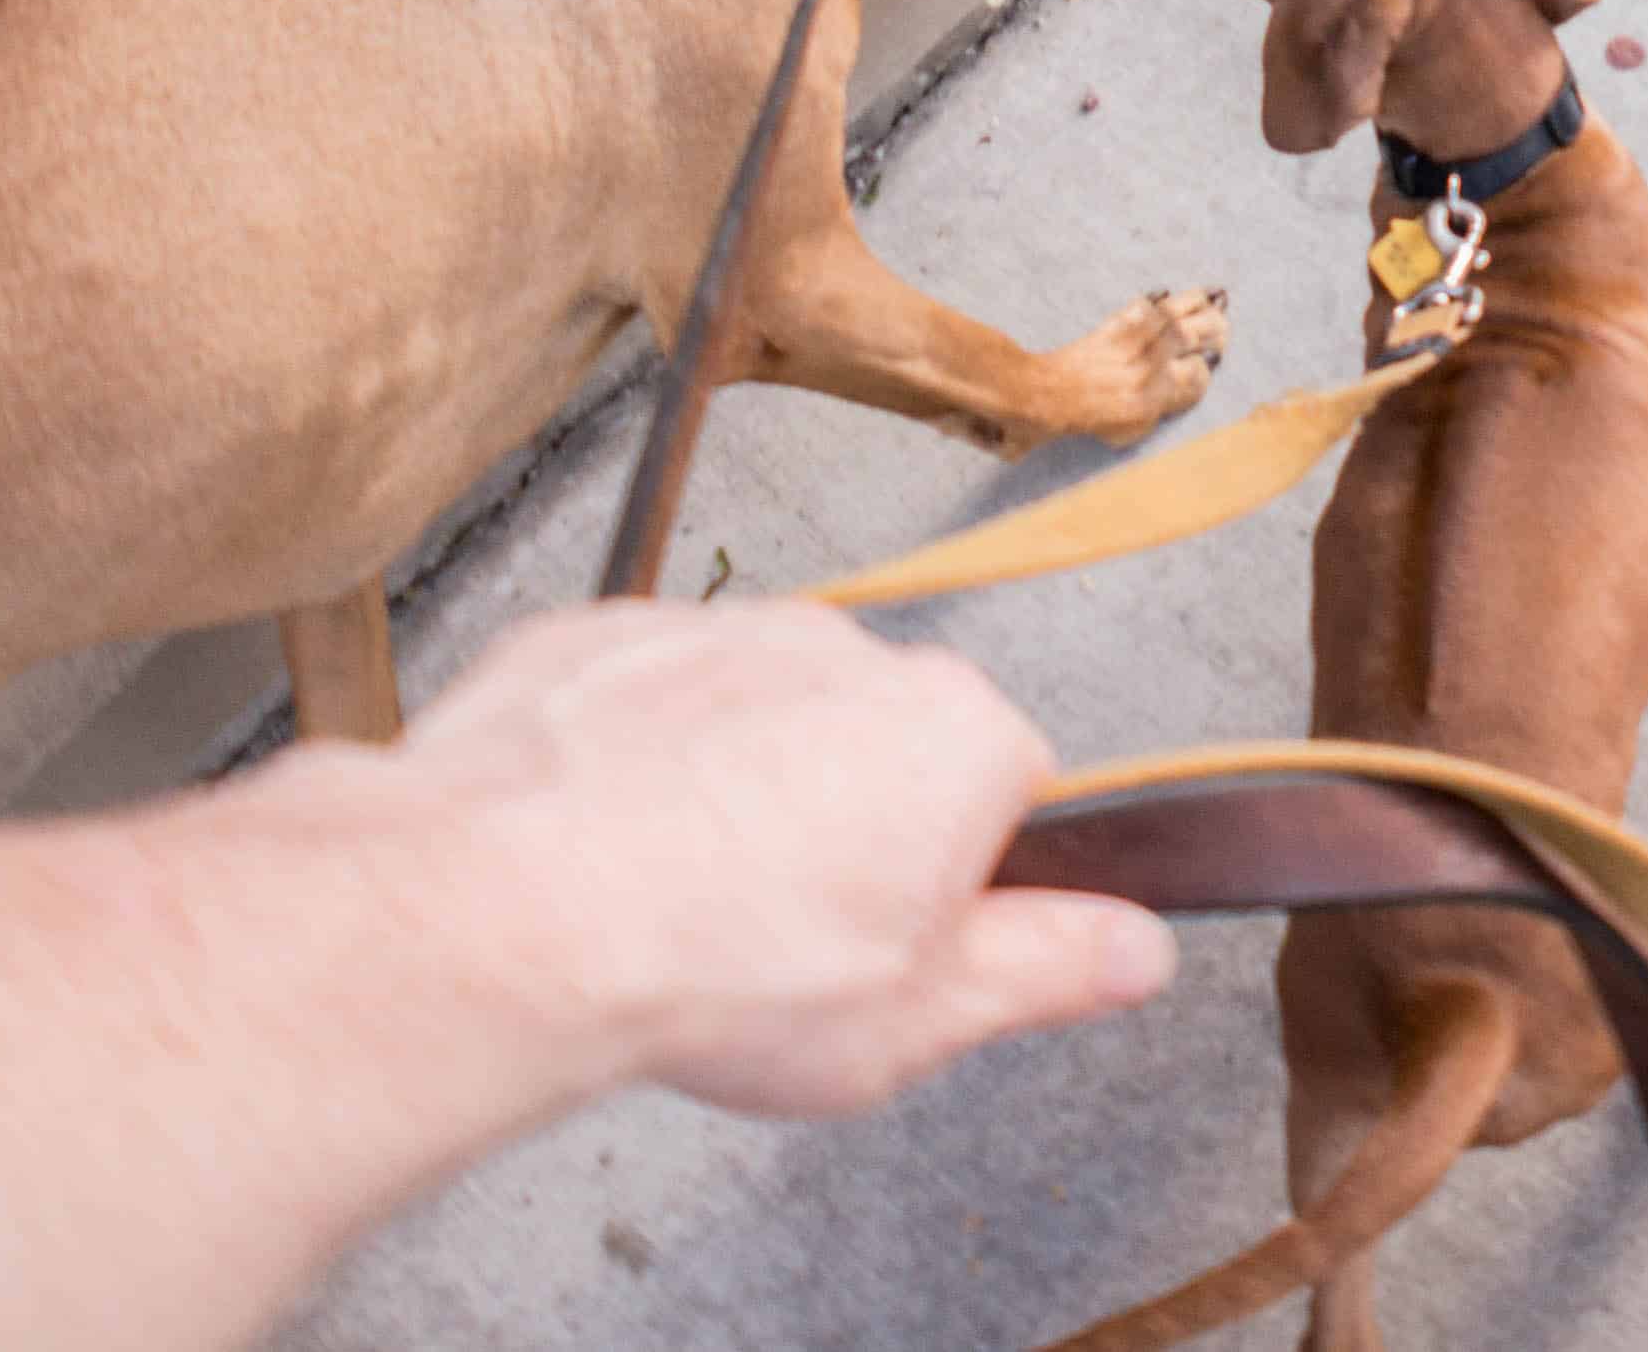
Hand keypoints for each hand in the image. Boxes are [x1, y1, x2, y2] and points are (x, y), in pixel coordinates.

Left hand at [342, 599, 1173, 1119]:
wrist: (506, 910)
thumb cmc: (719, 966)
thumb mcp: (924, 1019)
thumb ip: (1053, 968)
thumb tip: (1141, 947)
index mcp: (954, 731)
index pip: (1013, 792)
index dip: (965, 886)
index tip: (905, 947)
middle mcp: (849, 650)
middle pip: (883, 746)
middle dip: (851, 831)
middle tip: (786, 948)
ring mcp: (718, 629)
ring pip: (758, 720)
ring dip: (737, 794)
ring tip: (674, 913)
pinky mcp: (599, 638)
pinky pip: (643, 704)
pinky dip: (629, 769)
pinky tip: (595, 860)